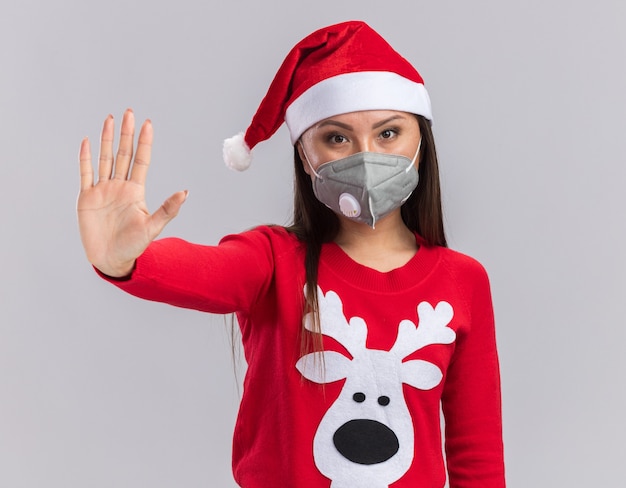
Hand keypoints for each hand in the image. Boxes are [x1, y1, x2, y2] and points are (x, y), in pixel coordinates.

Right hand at [77, 109, 186, 276]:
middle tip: (130, 112)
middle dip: (127, 133)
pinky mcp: (86, 198)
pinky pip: (85, 173)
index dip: (144, 142)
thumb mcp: (153, 227)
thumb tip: (185, 192)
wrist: (111, 259)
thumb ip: (167, 209)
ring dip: (106, 139)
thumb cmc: (134, 246)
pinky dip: (85, 158)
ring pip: (104, 158)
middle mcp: (119, 186)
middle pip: (123, 154)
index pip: (141, 160)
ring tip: (110, 119)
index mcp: (136, 190)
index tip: (148, 124)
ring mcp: (102, 190)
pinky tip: (86, 141)